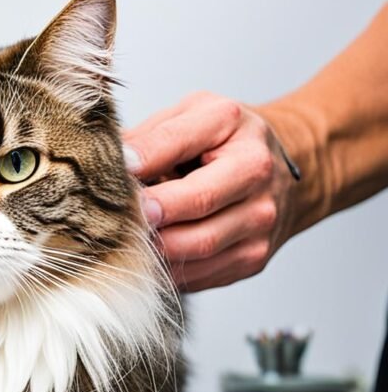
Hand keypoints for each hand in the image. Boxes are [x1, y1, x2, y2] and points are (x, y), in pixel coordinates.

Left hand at [123, 92, 298, 291]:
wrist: (278, 173)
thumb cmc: (225, 141)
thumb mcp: (193, 116)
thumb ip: (154, 135)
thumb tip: (114, 160)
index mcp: (234, 130)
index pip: (178, 145)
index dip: (142, 161)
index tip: (115, 171)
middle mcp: (257, 179)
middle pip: (193, 204)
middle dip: (147, 213)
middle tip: (113, 216)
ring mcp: (259, 225)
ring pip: (193, 248)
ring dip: (151, 245)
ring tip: (124, 236)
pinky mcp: (251, 259)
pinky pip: (198, 275)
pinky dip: (166, 268)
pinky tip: (148, 254)